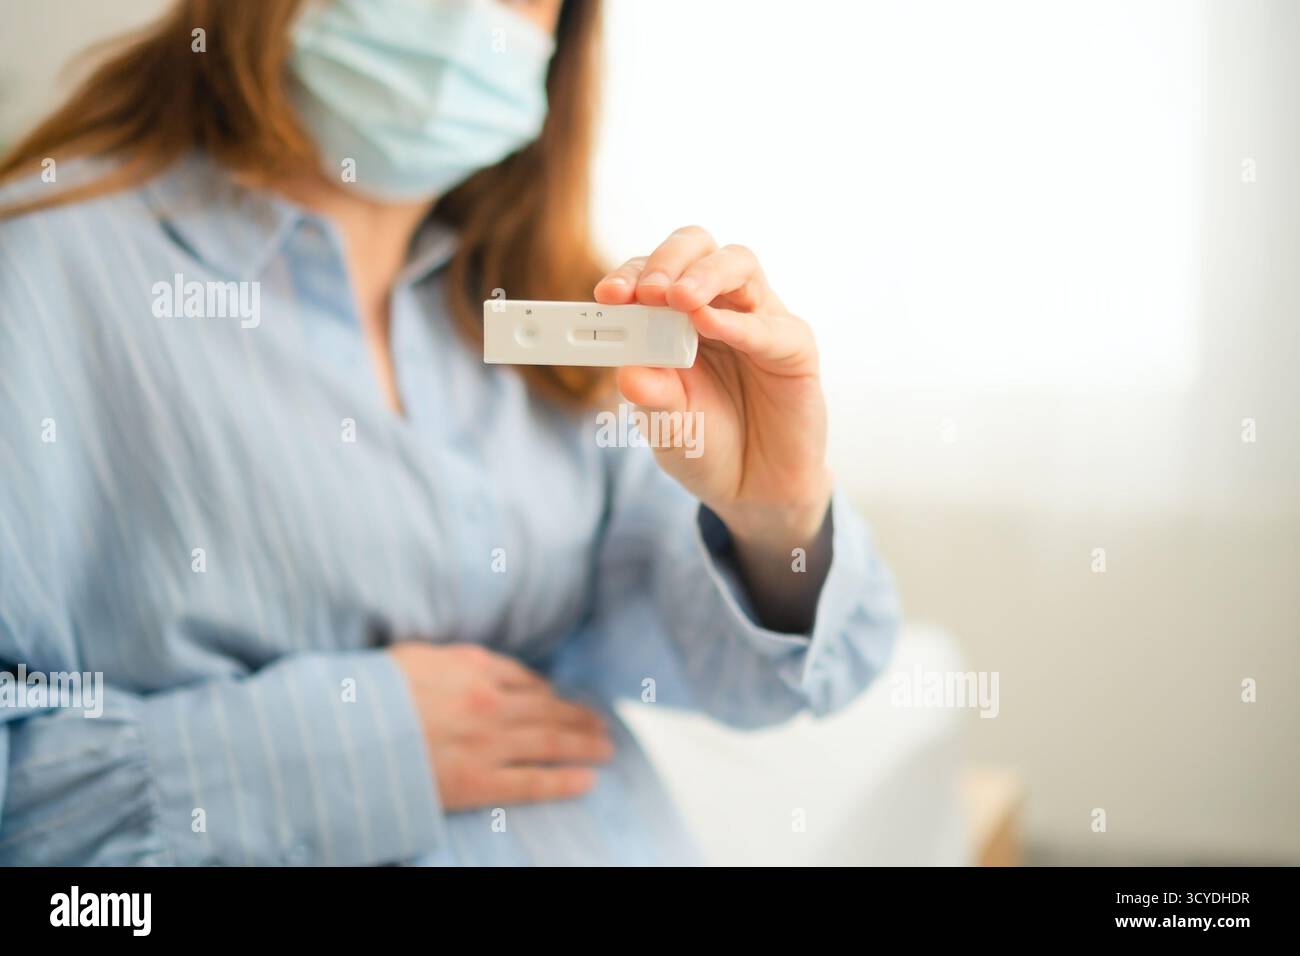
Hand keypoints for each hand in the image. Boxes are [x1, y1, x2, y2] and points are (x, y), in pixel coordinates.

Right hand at [388, 642, 612, 810]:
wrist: (347, 731)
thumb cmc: (369, 693)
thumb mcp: (412, 656)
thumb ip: (447, 659)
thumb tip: (466, 665)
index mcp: (473, 667)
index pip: (524, 679)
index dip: (547, 691)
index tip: (560, 699)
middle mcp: (490, 702)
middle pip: (548, 709)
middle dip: (578, 717)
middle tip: (602, 723)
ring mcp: (488, 742)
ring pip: (550, 741)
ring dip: (584, 743)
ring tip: (607, 748)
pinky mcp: (479, 781)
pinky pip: (532, 781)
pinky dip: (564, 781)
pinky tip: (588, 780)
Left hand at [594, 226, 831, 554]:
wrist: (752, 489)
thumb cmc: (704, 444)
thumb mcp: (665, 423)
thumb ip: (650, 394)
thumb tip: (625, 372)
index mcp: (676, 316)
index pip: (653, 272)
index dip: (629, 275)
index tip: (607, 295)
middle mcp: (719, 306)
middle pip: (698, 248)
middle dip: (668, 260)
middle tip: (646, 291)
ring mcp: (759, 321)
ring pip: (739, 265)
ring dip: (704, 275)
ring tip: (677, 298)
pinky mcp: (794, 349)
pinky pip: (771, 326)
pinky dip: (739, 323)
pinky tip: (710, 325)